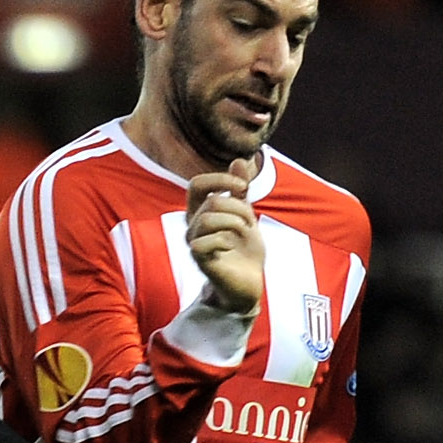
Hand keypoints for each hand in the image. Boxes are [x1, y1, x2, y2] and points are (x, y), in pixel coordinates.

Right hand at [186, 159, 262, 314]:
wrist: (248, 283)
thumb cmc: (244, 250)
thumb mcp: (246, 214)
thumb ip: (240, 190)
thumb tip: (240, 160)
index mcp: (201, 212)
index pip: (197, 184)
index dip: (220, 180)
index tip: (243, 188)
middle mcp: (193, 226)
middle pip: (211, 201)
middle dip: (239, 208)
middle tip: (250, 221)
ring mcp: (194, 243)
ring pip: (209, 218)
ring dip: (235, 223)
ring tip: (245, 233)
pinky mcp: (200, 260)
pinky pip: (207, 241)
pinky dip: (226, 240)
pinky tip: (232, 248)